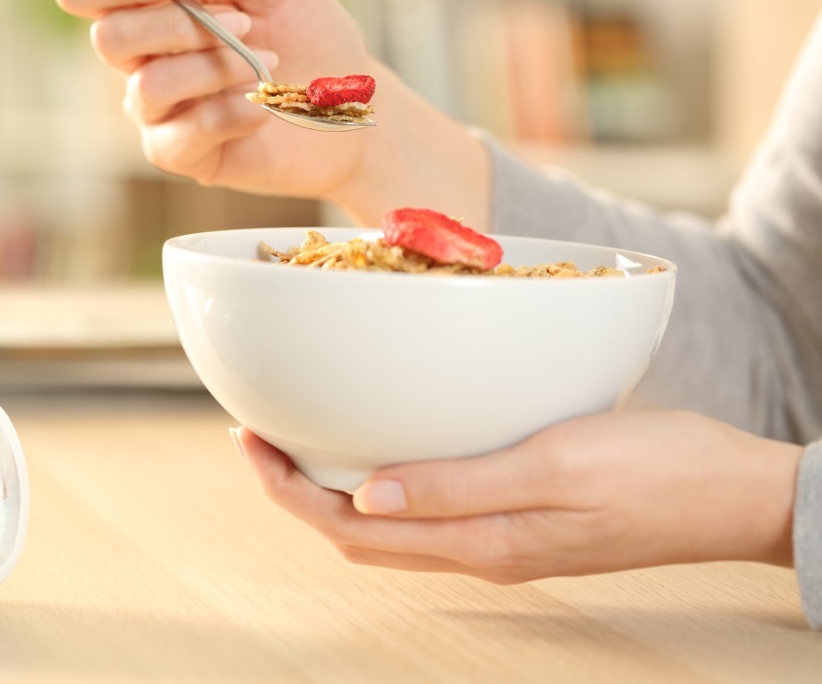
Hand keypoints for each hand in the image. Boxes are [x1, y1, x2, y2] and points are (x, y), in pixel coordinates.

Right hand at [53, 0, 490, 228]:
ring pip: (147, 88)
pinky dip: (227, 115)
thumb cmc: (311, 39)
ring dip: (215, 69)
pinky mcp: (185, 156)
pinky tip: (263, 108)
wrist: (352, 104)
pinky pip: (179, 137)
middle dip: (177, 26)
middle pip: (109, 39)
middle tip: (244, 23)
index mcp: (154, 9)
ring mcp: (161, 112)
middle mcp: (145, 60)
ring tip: (269, 65)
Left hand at [233, 410, 802, 581]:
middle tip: (261, 435)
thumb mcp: (554, 468)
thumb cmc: (657, 472)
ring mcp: (501, 538)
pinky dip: (389, 483)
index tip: (250, 441)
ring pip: (391, 527)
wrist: (735, 495)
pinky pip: (431, 510)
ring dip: (337, 488)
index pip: (350, 530)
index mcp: (479, 543)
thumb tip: (366, 498)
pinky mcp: (521, 517)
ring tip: (306, 438)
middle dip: (297, 490)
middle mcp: (480, 550)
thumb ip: (459, 487)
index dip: (288, 491)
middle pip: (358, 534)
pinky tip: (387, 445)